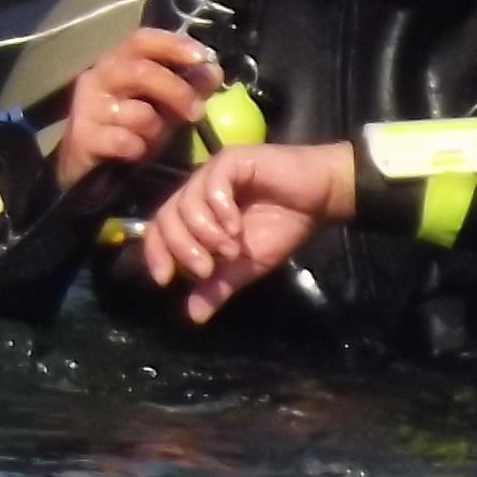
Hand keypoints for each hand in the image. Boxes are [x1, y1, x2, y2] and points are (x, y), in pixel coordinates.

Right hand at [50, 25, 219, 190]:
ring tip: (152, 140)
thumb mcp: (164, 107)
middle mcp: (97, 78)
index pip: (141, 41)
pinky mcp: (83, 136)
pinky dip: (138, 149)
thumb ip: (190, 88)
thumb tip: (213, 70)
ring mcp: (87, 107)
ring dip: (156, 130)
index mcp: (117, 64)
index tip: (201, 56)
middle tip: (197, 113)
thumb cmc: (129, 130)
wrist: (87, 170)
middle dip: (176, 91)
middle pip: (140, 71)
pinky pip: (125, 141)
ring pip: (138, 113)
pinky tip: (134, 153)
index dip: (172, 44)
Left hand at [140, 139, 355, 322]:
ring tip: (231, 247)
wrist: (321, 199)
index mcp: (196, 212)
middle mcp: (197, 190)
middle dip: (182, 248)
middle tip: (207, 268)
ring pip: (186, 201)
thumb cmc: (284, 226)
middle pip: (166, 217)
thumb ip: (220, 284)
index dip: (156, 253)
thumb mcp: (249, 265)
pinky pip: (211, 182)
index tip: (164, 279)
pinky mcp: (231, 160)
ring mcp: (212, 173)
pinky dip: (219, 208)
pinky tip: (236, 225)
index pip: (159, 229)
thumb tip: (194, 316)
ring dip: (204, 232)